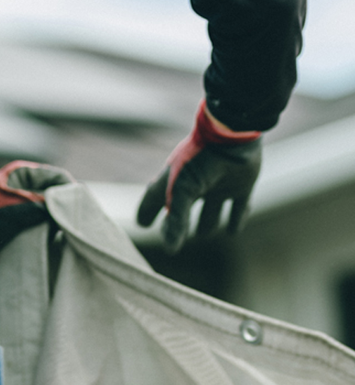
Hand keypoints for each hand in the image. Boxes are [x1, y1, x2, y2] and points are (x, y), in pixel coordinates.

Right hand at [137, 101, 261, 252]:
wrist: (233, 135)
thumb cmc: (199, 161)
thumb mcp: (182, 191)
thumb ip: (175, 220)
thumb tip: (170, 249)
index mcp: (174, 181)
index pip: (154, 200)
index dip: (147, 212)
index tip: (142, 224)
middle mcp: (195, 184)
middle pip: (182, 208)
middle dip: (176, 222)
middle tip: (172, 238)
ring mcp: (218, 185)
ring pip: (210, 209)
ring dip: (208, 223)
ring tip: (204, 233)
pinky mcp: (241, 186)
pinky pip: (239, 207)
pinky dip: (236, 219)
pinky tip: (233, 230)